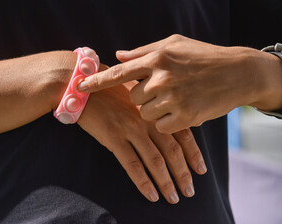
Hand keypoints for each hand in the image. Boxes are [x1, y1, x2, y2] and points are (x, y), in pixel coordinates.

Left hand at [78, 34, 281, 133]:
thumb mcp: (174, 45)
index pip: (118, 72)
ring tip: (174, 99)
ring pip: (145, 114)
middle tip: (161, 90)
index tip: (79, 86)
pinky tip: (181, 110)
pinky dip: (167, 121)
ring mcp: (173, 98)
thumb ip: (143, 51)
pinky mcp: (185, 117)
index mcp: (156, 58)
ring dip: (155, 110)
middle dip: (142, 97)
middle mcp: (161, 78)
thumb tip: (117, 54)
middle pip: (133, 97)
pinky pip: (161, 126)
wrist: (238, 73)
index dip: (97, 80)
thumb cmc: (203, 56)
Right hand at [78, 80, 206, 203]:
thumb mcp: (136, 92)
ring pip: (155, 161)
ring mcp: (130, 129)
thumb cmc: (108, 88)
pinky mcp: (113, 137)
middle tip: (189, 191)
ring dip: (167, 182)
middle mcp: (147, 120)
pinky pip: (132, 164)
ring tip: (173, 198)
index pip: (182, 134)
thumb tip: (170, 120)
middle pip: (172, 151)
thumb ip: (153, 105)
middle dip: (183, 173)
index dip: (193, 154)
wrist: (81, 84)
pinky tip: (151, 194)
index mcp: (155, 109)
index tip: (201, 170)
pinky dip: (144, 182)